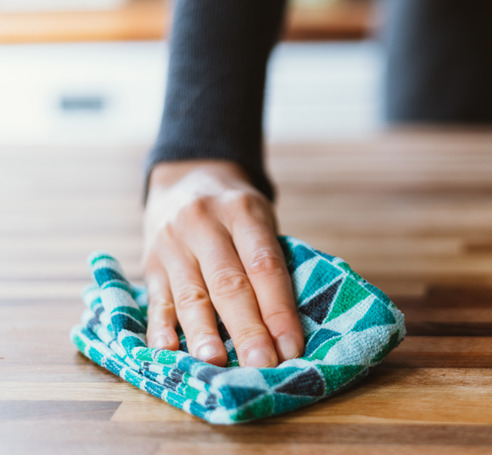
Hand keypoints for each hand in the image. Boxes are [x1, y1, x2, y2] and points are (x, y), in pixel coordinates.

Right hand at [142, 159, 302, 367]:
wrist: (187, 178)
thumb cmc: (237, 211)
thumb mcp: (261, 218)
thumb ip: (271, 262)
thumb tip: (286, 328)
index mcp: (242, 211)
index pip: (264, 265)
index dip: (279, 309)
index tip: (291, 347)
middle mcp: (204, 224)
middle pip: (228, 284)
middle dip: (247, 329)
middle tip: (262, 365)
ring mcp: (172, 244)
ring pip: (190, 295)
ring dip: (204, 335)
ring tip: (215, 364)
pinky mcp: (150, 264)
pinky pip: (156, 300)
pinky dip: (162, 329)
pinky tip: (169, 352)